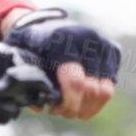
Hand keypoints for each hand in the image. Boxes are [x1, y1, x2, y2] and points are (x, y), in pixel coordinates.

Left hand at [0, 8, 117, 120]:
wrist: (49, 25)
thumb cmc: (33, 45)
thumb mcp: (24, 59)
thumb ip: (29, 82)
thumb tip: (40, 108)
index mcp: (66, 39)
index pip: (75, 82)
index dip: (67, 102)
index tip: (53, 107)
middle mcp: (90, 40)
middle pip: (91, 90)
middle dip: (72, 107)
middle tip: (57, 110)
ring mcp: (104, 46)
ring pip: (104, 92)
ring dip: (85, 108)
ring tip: (68, 108)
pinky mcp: (112, 54)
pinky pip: (109, 89)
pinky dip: (94, 103)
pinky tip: (79, 105)